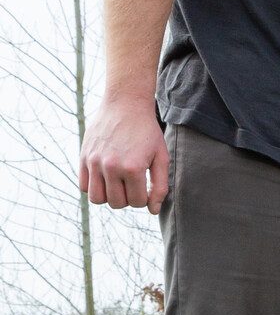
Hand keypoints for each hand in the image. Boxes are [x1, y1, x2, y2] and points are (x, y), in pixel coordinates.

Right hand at [79, 94, 169, 212]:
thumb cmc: (147, 131)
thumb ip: (160, 186)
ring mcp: (95, 162)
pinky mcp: (84, 157)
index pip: (137, 202)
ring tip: (117, 183)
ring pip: (97, 199)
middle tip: (131, 184)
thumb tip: (153, 210)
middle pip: (116, 203)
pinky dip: (94, 187)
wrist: (125, 104)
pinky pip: (83, 186)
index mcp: (133, 168)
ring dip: (109, 196)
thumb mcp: (161, 157)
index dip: (143, 198)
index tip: (145, 185)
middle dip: (127, 198)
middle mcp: (111, 166)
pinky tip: (105, 177)